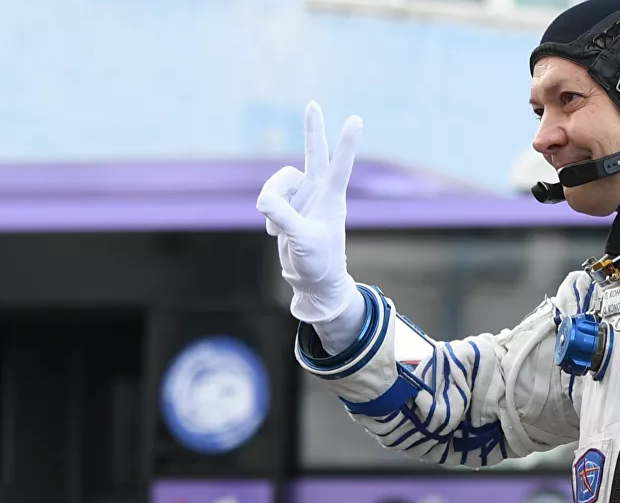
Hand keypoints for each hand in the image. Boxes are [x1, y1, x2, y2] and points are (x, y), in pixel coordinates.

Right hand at [256, 101, 363, 322]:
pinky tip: (277, 233)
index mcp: (332, 199)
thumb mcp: (302, 241)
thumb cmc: (318, 263)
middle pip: (314, 154)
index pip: (340, 166)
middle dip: (312, 130)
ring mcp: (303, 198)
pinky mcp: (288, 206)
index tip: (357, 119)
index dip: (347, 143)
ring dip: (272, 200)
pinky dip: (268, 215)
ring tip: (279, 228)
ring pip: (276, 183)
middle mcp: (319, 192)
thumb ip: (283, 216)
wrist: (312, 282)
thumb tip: (263, 199)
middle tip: (313, 104)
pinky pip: (267, 199)